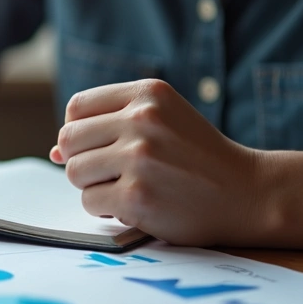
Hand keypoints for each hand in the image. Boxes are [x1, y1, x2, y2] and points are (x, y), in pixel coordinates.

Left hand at [50, 79, 270, 245]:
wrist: (249, 193)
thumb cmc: (198, 158)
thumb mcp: (162, 122)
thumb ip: (108, 127)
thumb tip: (53, 151)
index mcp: (148, 94)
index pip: (76, 108)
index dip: (81, 132)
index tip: (101, 147)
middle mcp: (142, 120)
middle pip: (69, 140)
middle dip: (82, 161)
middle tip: (111, 173)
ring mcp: (139, 158)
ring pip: (75, 172)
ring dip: (93, 187)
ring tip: (127, 188)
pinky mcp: (136, 196)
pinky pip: (89, 202)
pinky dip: (105, 210)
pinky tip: (134, 206)